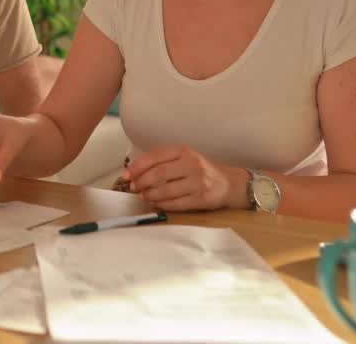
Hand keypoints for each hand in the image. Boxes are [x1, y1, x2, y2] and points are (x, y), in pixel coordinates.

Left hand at [122, 145, 241, 210]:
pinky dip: (162, 204)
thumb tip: (134, 172)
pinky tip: (156, 203)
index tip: (126, 175)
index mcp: (184, 151)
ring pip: (166, 190)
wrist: (228, 183)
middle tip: (133, 187)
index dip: (137, 166)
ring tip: (144, 196)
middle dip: (141, 182)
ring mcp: (198, 182)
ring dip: (150, 195)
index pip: (155, 156)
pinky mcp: (201, 198)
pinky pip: (176, 203)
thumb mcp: (183, 158)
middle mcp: (191, 164)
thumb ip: (161, 161)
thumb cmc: (200, 170)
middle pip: (159, 174)